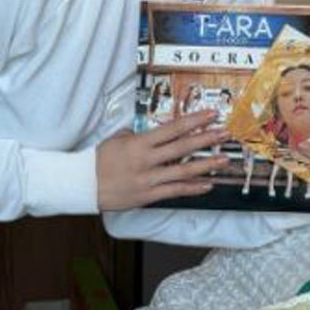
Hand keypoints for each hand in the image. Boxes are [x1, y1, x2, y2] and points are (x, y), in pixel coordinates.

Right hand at [96, 111, 229, 210]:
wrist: (84, 184)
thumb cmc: (99, 161)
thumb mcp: (116, 140)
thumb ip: (136, 135)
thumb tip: (151, 132)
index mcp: (140, 143)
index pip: (173, 129)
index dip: (194, 121)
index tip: (211, 114)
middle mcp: (147, 160)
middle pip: (183, 147)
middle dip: (207, 139)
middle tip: (225, 134)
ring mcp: (149, 179)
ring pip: (183, 171)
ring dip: (206, 165)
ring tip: (223, 160)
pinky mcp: (148, 195)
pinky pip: (175, 191)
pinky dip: (192, 188)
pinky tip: (207, 185)